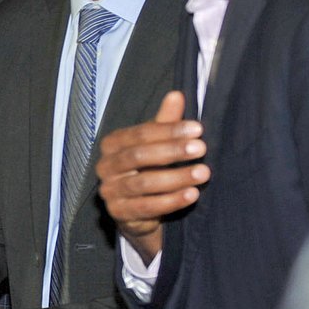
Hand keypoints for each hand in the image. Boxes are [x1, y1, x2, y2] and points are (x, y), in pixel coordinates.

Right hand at [96, 91, 208, 261]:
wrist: (139, 211)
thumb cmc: (149, 169)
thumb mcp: (158, 145)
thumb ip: (165, 122)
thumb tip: (176, 95)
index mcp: (112, 145)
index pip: (139, 134)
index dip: (168, 130)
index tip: (197, 129)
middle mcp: (106, 167)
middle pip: (138, 156)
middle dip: (172, 152)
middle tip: (202, 149)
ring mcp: (109, 191)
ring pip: (143, 183)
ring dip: (176, 178)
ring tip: (203, 173)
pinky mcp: (118, 214)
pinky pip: (146, 207)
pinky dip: (171, 201)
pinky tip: (192, 195)